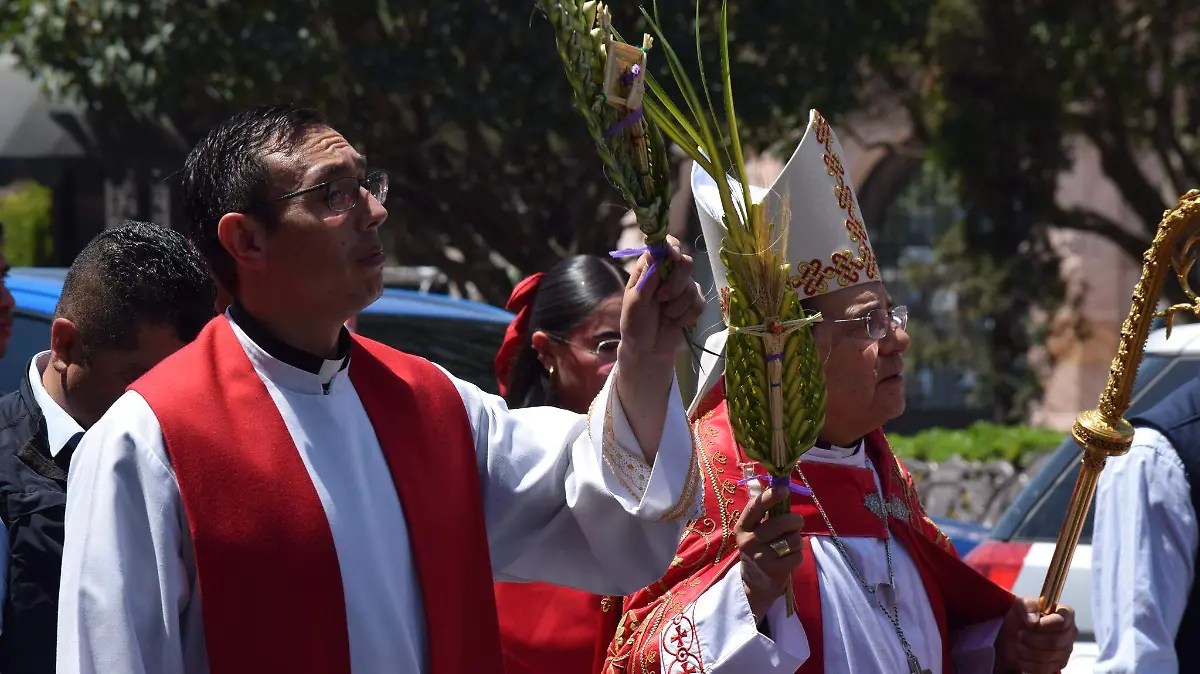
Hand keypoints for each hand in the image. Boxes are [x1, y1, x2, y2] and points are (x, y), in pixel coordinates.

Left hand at [616, 236, 705, 371]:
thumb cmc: (635, 325)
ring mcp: (683, 288)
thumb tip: (654, 253)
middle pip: (685, 263)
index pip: (665, 246)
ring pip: (693, 286)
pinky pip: (699, 303)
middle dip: (676, 283)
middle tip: (662, 298)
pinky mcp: (694, 304)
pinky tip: (676, 322)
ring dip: (678, 305)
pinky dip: (686, 316)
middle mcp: (668, 274)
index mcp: (650, 268)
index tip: (674, 256)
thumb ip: (646, 279)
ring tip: (665, 315)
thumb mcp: (634, 303)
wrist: (648, 350)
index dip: (673, 247)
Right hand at [734, 482, 804, 623]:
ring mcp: (760, 558)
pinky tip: (789, 557)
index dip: (770, 497)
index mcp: (742, 527)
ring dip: (798, 540)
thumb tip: (782, 485)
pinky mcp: (774, 571)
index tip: (784, 490)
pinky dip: (798, 554)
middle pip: (781, 523)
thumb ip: (767, 511)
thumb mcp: (755, 529)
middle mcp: (748, 542)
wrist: (756, 581)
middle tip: (796, 523)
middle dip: (795, 521)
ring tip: (790, 544)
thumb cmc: (760, 546)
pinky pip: (798, 555)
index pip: (754, 508)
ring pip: (793, 539)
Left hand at [996, 597, 1077, 673]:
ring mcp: (1066, 652)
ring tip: (1018, 643)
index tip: (1029, 624)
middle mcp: (1070, 634)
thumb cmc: (1024, 616)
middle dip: (1031, 639)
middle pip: (1054, 642)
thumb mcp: (1022, 604)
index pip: (1061, 622)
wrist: (1017, 632)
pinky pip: (1043, 669)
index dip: (1042, 625)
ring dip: (1026, 650)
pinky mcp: (1057, 666)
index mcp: (1066, 615)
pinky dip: (1027, 662)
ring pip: (1047, 657)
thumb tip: (1033, 620)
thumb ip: (1027, 606)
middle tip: (1019, 634)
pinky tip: (1021, 654)